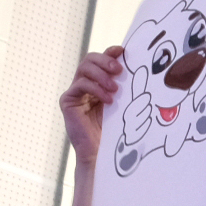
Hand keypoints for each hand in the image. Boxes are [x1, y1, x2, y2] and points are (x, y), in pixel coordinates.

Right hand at [59, 45, 123, 168]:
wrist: (101, 153)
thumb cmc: (115, 131)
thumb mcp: (122, 103)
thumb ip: (124, 86)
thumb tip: (138, 67)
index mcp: (97, 83)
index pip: (100, 60)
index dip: (109, 52)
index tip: (123, 51)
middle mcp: (83, 84)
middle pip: (90, 59)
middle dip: (105, 61)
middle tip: (119, 70)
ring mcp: (74, 92)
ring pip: (84, 69)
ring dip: (101, 75)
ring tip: (115, 89)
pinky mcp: (67, 100)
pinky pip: (80, 85)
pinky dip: (95, 89)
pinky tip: (107, 99)